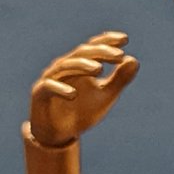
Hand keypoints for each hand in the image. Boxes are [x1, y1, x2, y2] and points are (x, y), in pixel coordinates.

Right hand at [28, 31, 138, 145]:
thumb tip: (134, 60)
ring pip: (65, 66)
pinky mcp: (40, 93)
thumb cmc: (83, 111)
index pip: (93, 47)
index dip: (107, 41)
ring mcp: (51, 78)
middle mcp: (64, 67)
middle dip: (100, 52)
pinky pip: (49, 87)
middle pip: (81, 53)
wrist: (61, 133)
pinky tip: (73, 94)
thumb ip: (119, 79)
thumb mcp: (106, 96)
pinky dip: (61, 89)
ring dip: (82, 66)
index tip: (125, 39)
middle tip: (119, 55)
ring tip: (99, 69)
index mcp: (80, 65)